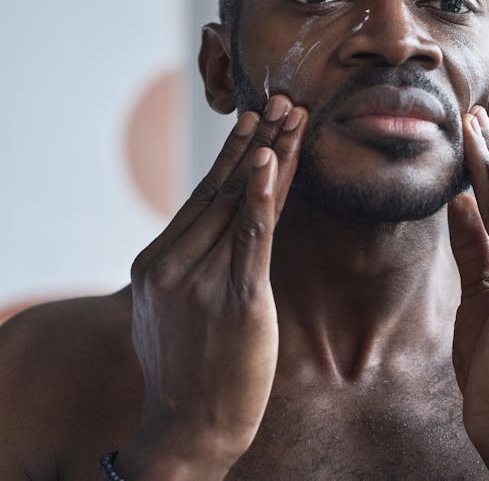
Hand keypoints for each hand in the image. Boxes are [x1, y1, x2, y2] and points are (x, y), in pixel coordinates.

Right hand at [119, 96, 306, 478]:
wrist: (186, 432)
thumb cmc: (185, 372)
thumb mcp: (169, 311)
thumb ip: (183, 267)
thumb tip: (204, 235)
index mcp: (155, 263)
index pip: (202, 196)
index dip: (233, 154)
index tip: (254, 119)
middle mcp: (172, 265)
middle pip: (222, 188)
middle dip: (255, 139)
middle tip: (279, 98)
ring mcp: (201, 281)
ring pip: (242, 202)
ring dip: (271, 152)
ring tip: (290, 114)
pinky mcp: (236, 299)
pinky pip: (251, 234)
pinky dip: (262, 192)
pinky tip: (272, 158)